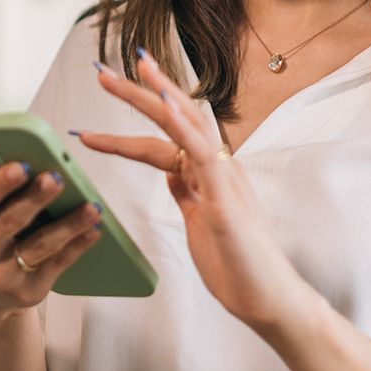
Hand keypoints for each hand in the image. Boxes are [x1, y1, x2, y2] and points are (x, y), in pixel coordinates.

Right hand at [0, 159, 101, 320]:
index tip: (22, 165)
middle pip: (9, 222)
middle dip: (35, 198)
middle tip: (57, 178)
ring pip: (39, 245)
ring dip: (68, 224)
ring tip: (91, 206)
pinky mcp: (26, 291)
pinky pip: (57, 264)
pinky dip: (78, 245)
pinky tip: (94, 229)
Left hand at [74, 50, 309, 333]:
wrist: (268, 300)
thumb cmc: (237, 265)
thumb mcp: (200, 222)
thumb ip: (187, 193)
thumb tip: (170, 173)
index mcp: (208, 172)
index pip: (166, 134)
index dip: (137, 115)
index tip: (109, 91)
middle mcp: (217, 166)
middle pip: (174, 117)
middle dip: (138, 92)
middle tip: (102, 71)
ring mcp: (224, 178)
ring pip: (188, 124)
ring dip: (156, 96)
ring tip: (129, 71)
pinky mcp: (226, 197)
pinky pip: (202, 153)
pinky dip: (183, 125)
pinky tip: (165, 105)